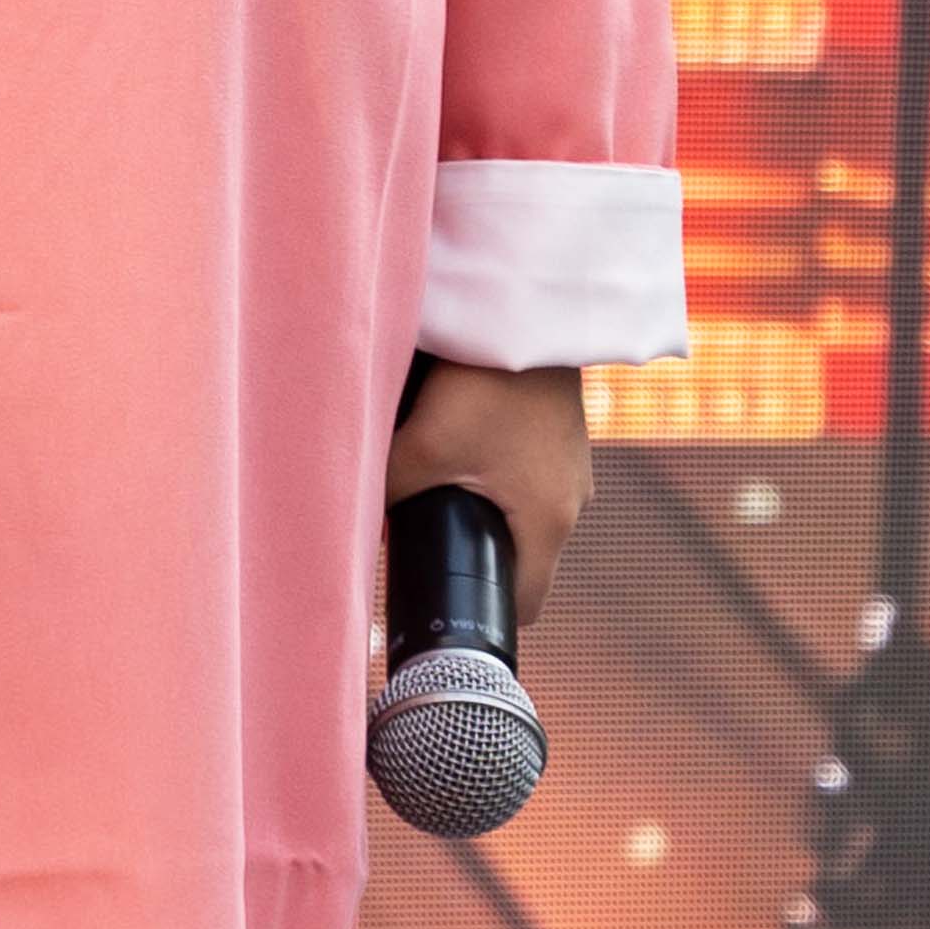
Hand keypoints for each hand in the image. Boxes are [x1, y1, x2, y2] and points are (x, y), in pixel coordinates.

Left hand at [386, 352, 593, 624]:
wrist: (529, 311)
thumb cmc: (484, 384)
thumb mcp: (423, 446)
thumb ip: (387, 493)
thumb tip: (359, 527)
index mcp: (548, 522)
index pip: (525, 603)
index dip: (484, 617)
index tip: (444, 611)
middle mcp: (571, 502)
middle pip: (521, 561)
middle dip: (473, 562)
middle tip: (423, 553)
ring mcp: (570, 469)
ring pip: (520, 517)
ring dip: (482, 516)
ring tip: (434, 498)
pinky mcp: (559, 439)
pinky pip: (525, 480)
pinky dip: (494, 481)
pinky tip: (457, 458)